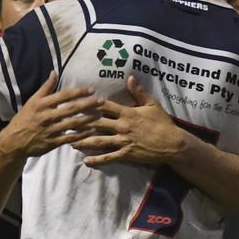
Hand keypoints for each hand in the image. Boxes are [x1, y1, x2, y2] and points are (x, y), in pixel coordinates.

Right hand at [0, 72, 103, 157]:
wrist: (14, 141)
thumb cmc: (24, 119)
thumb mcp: (32, 101)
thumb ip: (45, 88)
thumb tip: (54, 72)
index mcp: (42, 104)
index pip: (64, 95)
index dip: (78, 92)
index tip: (91, 90)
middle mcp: (47, 116)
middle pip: (71, 109)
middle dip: (88, 104)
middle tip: (101, 101)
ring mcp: (50, 130)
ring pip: (72, 124)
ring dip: (88, 119)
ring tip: (100, 114)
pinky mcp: (52, 143)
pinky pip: (70, 138)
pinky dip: (82, 134)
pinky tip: (92, 130)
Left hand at [72, 76, 186, 165]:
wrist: (172, 144)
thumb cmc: (163, 123)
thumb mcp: (152, 104)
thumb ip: (139, 91)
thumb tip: (129, 77)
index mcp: (127, 113)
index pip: (105, 107)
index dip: (90, 104)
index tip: (76, 102)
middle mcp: (122, 126)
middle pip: (97, 123)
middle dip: (81, 123)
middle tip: (65, 122)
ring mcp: (123, 141)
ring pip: (99, 141)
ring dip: (84, 141)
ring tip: (70, 141)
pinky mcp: (126, 155)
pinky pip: (109, 157)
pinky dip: (97, 160)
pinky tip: (86, 161)